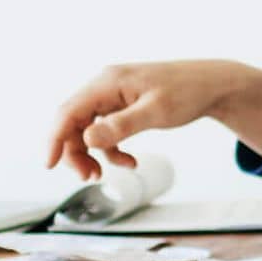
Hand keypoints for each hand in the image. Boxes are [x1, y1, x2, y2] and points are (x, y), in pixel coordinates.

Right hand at [45, 60, 261, 178]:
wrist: (213, 85)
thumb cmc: (188, 92)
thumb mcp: (157, 111)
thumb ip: (122, 125)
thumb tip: (88, 139)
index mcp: (108, 82)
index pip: (69, 111)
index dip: (55, 138)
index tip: (48, 164)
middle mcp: (105, 86)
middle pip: (74, 122)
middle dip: (75, 152)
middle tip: (89, 178)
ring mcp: (113, 96)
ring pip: (88, 129)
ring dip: (91, 154)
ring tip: (103, 175)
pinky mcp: (123, 106)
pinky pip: (106, 131)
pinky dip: (112, 149)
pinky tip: (130, 162)